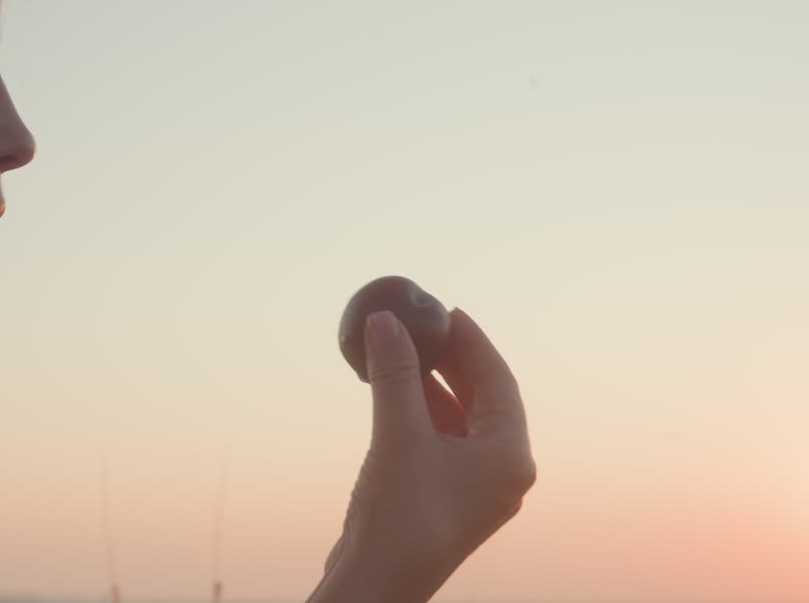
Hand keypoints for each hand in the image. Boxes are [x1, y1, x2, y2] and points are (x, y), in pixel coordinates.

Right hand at [309, 308, 536, 602]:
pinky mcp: (445, 499)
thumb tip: (386, 321)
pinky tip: (395, 393)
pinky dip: (421, 412)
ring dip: (433, 385)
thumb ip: (396, 373)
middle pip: (484, 398)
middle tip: (425, 326)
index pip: (499, 380)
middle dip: (454, 360)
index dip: (472, 340)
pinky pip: (441, 441)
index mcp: (509, 457)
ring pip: (460, 420)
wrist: (377, 582)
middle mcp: (501, 472)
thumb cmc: (400, 514)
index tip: (447, 310)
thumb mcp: (399, 432)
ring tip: (404, 352)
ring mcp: (474, 489)